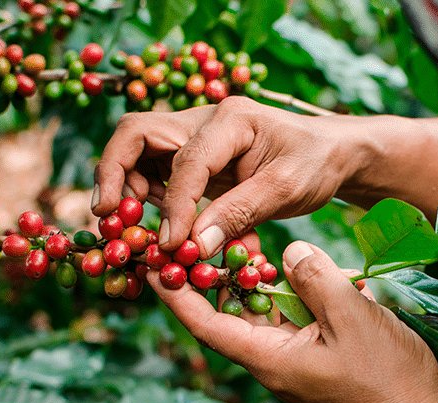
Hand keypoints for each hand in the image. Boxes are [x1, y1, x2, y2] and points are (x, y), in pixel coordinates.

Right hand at [93, 97, 362, 258]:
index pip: (186, 160)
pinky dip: (150, 200)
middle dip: (114, 174)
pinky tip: (163, 228)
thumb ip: (239, 214)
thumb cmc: (315, 164)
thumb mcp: (286, 189)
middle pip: (136, 135)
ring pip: (138, 154)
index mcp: (230, 120)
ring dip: (128, 190)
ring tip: (132, 228)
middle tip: (108, 218)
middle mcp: (203, 121)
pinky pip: (157, 175)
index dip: (174, 205)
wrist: (330, 154)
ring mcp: (195, 138)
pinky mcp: (194, 159)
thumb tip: (193, 247)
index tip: (172, 245)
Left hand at [146, 239, 437, 402]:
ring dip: (257, 283)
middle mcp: (274, 363)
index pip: (206, 324)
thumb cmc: (387, 379)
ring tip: (248, 244)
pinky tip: (301, 272)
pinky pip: (292, 323)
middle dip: (217, 277)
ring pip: (264, 316)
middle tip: (207, 236)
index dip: (177, 294)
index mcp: (268, 360)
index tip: (155, 262)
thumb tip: (289, 252)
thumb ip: (314, 278)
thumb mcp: (351, 317)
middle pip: (230, 316)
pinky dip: (290, 295)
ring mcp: (297, 363)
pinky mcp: (319, 360)